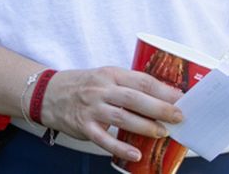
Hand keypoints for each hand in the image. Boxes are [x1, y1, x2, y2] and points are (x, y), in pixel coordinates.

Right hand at [39, 66, 182, 163]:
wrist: (46, 93)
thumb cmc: (82, 86)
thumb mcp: (103, 77)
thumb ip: (128, 85)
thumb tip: (164, 99)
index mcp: (108, 74)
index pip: (140, 80)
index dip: (163, 90)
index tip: (182, 98)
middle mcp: (100, 89)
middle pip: (134, 98)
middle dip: (160, 108)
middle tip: (179, 117)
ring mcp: (90, 108)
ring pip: (122, 117)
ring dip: (145, 126)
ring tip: (162, 133)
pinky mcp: (83, 125)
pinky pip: (104, 138)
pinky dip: (121, 147)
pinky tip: (136, 154)